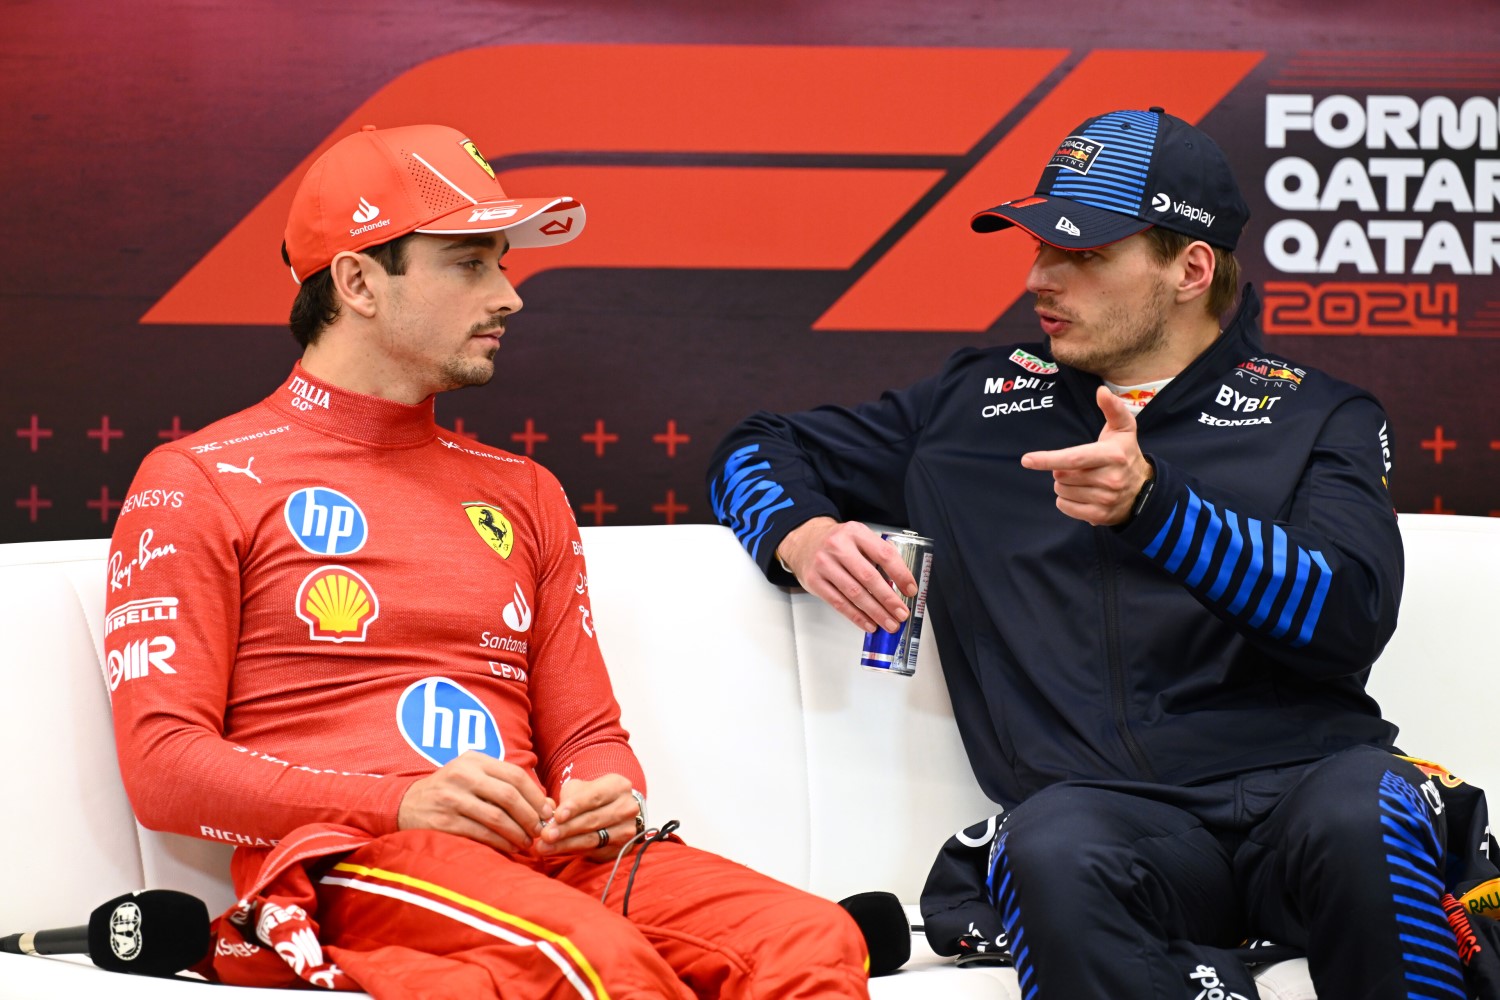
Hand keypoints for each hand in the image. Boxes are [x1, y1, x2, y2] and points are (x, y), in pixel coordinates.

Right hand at [398, 752, 553, 852]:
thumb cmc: (450, 791)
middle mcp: (463, 775)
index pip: (515, 775)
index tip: (548, 812)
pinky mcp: (444, 822)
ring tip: (527, 842)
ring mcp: (452, 798)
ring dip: (517, 832)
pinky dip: (500, 842)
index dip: (536, 795)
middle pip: (509, 796)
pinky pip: (480, 833)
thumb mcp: (472, 776)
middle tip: (540, 830)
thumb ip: (505, 785)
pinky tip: (510, 847)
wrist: (405, 805)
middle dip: (530, 816)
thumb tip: (547, 805)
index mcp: (474, 760)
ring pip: (496, 817)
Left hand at [537, 774, 640, 860]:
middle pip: (593, 820)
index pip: (595, 797)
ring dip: (567, 844)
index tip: (557, 816)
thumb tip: (550, 813)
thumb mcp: (581, 788)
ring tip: (545, 846)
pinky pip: (595, 851)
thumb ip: (567, 797)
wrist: (616, 811)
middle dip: (566, 829)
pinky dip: (575, 851)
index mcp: (618, 786)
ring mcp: (627, 829)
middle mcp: (627, 807)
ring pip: (593, 839)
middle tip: (546, 835)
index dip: (575, 807)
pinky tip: (559, 850)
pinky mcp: (622, 848)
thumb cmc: (592, 797)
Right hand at [776, 517, 916, 633]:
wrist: (804, 541)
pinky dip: (856, 616)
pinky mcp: (815, 581)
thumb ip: (877, 555)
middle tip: (902, 613)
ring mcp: (824, 564)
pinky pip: (839, 603)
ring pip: (854, 593)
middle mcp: (838, 547)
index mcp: (855, 533)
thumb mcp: (858, 537)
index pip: (884, 554)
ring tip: (889, 623)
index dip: (901, 574)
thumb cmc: (837, 542)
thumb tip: (900, 584)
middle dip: (889, 599)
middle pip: (869, 577)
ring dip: (875, 612)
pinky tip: (869, 623)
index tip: (911, 590)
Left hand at [1021, 386, 1152, 525]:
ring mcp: (1106, 499)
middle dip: (1060, 469)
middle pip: (1061, 475)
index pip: (1073, 458)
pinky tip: (1081, 493)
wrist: (1144, 490)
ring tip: (1082, 480)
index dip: (1048, 458)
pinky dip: (1066, 500)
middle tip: (1076, 466)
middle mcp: (1110, 478)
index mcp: (1112, 455)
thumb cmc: (1125, 454)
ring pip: (1061, 491)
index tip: (1027, 460)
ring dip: (1064, 484)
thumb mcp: (1123, 429)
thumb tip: (1101, 391)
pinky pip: (1065, 507)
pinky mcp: (1100, 516)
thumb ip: (1112, 408)